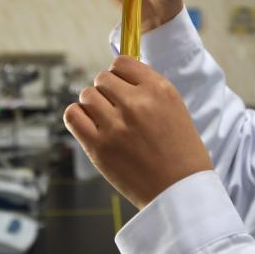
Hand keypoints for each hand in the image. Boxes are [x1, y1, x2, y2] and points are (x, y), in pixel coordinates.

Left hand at [63, 55, 211, 208]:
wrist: (181, 192)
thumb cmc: (181, 153)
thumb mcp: (175, 109)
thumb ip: (148, 90)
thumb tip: (118, 76)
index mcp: (159, 90)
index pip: (123, 62)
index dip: (120, 74)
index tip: (122, 87)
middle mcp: (136, 104)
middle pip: (102, 78)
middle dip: (106, 90)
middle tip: (115, 108)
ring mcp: (115, 125)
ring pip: (86, 95)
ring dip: (93, 104)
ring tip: (105, 120)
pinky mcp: (98, 147)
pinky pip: (73, 115)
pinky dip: (78, 116)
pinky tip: (89, 125)